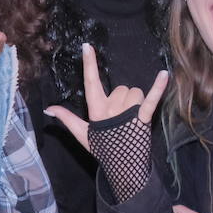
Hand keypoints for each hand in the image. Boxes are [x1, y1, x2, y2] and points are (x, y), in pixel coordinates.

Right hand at [44, 43, 168, 153]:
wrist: (123, 166)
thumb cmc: (102, 148)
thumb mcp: (81, 133)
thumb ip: (65, 117)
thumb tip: (48, 108)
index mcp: (96, 109)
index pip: (90, 82)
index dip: (89, 63)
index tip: (87, 46)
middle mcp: (111, 108)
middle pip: (121, 89)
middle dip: (123, 99)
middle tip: (120, 118)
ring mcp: (128, 113)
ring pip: (134, 93)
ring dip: (135, 102)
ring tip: (132, 118)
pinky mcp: (144, 118)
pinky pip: (151, 99)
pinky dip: (158, 87)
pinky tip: (164, 74)